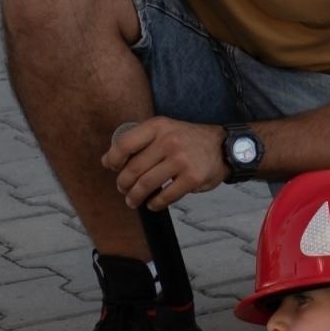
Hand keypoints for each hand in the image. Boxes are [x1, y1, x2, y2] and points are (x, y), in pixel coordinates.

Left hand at [103, 117, 229, 208]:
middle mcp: (169, 141)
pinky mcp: (192, 178)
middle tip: (123, 190)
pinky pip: (166, 196)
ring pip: (147, 184)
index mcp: (158, 126)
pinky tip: (152, 204)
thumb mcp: (163, 131)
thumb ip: (137, 142)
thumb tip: (107, 161)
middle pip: (134, 169)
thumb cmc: (187, 140)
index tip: (114, 168)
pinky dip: (155, 204)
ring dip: (135, 197)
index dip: (114, 160)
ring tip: (133, 201)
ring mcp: (181, 160)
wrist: (222, 146)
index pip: (124, 144)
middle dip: (124, 184)